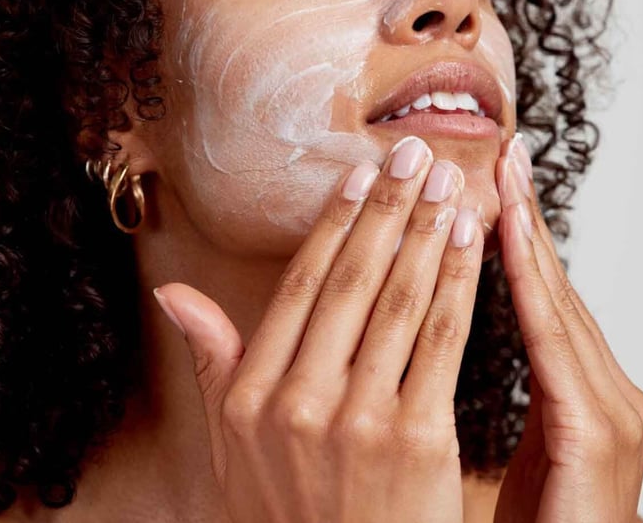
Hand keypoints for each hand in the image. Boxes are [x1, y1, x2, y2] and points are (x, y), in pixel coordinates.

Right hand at [155, 137, 483, 522]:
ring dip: (428, 236)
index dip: (335, 223)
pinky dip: (459, 288)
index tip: (361, 174)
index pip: (301, 285)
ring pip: (398, 302)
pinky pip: (441, 345)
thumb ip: (209, 359)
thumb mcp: (229, 442)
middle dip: (390, 209)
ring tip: (449, 186)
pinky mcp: (415, 443)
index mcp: (252, 392)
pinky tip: (470, 246)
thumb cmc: (286, 510)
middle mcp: (298, 400)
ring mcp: (359, 422)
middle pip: (352, 281)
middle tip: (416, 156)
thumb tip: (172, 292)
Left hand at [493, 136, 642, 522]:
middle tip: (506, 155)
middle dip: (528, 217)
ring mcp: (613, 407)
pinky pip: (552, 341)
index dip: (523, 237)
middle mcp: (611, 389)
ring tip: (506, 177)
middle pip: (556, 287)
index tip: (499, 182)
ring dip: (529, 235)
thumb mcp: (525, 445)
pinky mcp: (597, 429)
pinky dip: (530, 284)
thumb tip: (460, 332)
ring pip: (557, 302)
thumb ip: (514, 387)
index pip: (547, 298)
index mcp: (587, 391)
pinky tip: (510, 236)